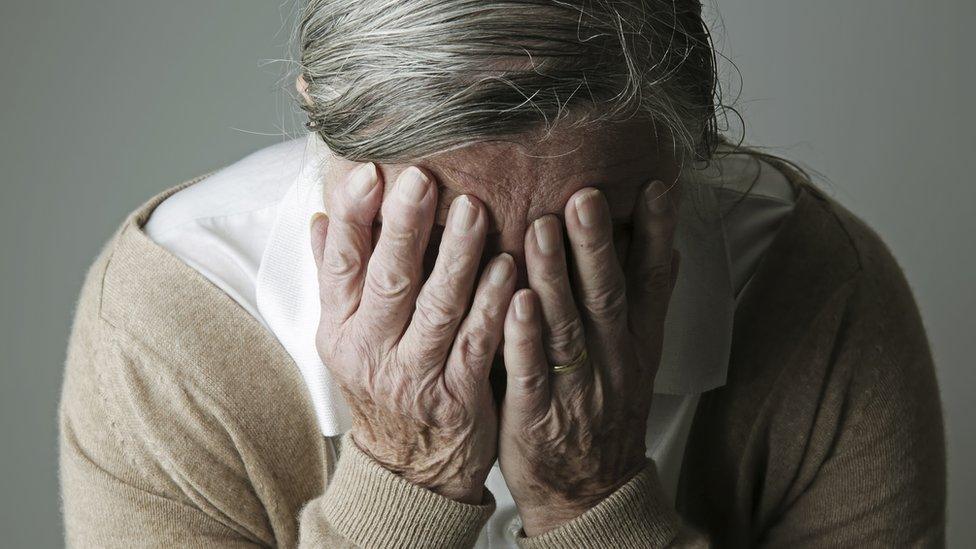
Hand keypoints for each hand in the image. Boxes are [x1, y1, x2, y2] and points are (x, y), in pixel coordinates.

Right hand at [310, 163, 515, 503]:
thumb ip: (336, 278)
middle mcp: (371, 351)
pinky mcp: (457, 395)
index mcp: (340, 329)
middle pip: (389, 281)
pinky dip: (492, 304)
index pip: (340, 264)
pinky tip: (509, 267)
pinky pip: (476, 343)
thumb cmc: (380, 386)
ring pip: (437, 308)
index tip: (368, 173)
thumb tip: (320, 219)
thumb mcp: (345, 338)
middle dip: (404, 227)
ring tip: (475, 210)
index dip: (353, 218)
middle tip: (422, 178)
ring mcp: (414, 375)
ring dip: (457, 257)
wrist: (407, 467)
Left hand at [497, 182, 678, 534]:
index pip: (653, 281)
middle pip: (607, 295)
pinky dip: (525, 337)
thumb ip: (646, 302)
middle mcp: (612, 359)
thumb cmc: (606, 413)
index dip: (656, 234)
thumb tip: (669, 246)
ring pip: (567, 325)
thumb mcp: (638, 358)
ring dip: (557, 276)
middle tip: (585, 194)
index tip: (657, 185)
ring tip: (544, 227)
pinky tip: (517, 301)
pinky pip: (531, 371)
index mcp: (636, 342)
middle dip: (596, 243)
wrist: (590, 490)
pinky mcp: (537, 413)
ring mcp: (576, 387)